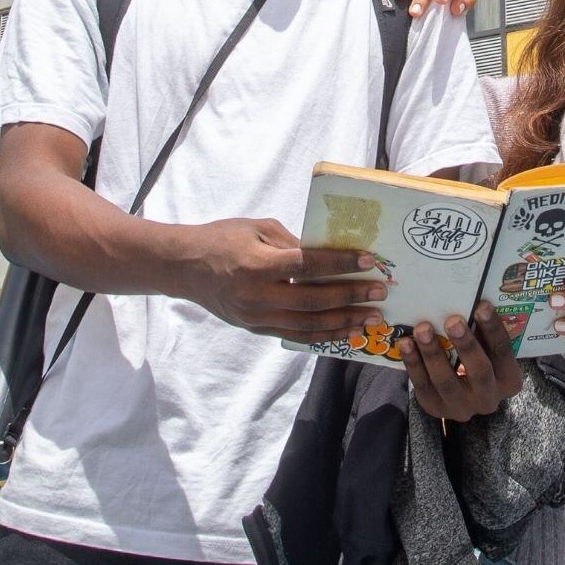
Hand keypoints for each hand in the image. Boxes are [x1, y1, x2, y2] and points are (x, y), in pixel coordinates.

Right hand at [160, 218, 386, 344]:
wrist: (183, 267)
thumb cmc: (222, 238)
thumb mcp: (258, 228)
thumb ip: (293, 243)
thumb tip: (329, 255)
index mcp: (257, 264)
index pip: (308, 266)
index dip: (341, 263)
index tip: (369, 260)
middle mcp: (257, 295)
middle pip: (314, 300)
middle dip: (351, 296)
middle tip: (380, 292)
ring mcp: (256, 316)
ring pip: (308, 325)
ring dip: (344, 322)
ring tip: (372, 319)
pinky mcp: (256, 328)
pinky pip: (295, 336)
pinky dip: (323, 336)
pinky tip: (346, 332)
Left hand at [401, 302, 523, 421]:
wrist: (464, 398)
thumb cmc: (479, 362)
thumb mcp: (488, 352)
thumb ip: (483, 334)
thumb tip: (469, 300)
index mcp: (509, 381)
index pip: (503, 353)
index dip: (493, 329)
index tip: (482, 306)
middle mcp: (488, 399)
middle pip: (479, 371)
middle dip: (466, 345)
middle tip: (453, 321)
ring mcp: (461, 407)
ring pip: (446, 381)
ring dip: (433, 352)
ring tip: (422, 328)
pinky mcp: (435, 408)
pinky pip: (422, 385)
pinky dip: (413, 363)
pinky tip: (406, 343)